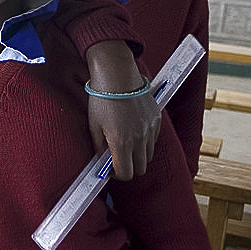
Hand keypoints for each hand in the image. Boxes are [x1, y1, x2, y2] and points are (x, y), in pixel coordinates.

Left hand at [84, 41, 160, 179]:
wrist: (117, 74)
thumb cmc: (101, 99)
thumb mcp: (93, 125)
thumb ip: (99, 147)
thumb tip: (102, 161)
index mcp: (121, 143)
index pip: (125, 174)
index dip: (116, 174)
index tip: (110, 169)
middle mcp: (139, 139)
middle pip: (140, 169)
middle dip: (128, 167)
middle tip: (117, 158)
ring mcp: (151, 130)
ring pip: (148, 155)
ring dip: (138, 155)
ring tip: (125, 142)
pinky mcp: (157, 120)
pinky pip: (154, 139)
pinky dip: (145, 141)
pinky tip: (133, 129)